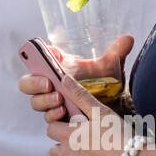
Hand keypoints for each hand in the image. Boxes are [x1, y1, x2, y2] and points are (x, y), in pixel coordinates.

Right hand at [18, 36, 133, 123]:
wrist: (111, 109)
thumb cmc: (104, 83)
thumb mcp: (109, 67)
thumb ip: (116, 53)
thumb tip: (128, 39)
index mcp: (57, 65)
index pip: (38, 56)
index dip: (37, 55)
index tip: (49, 56)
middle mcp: (49, 83)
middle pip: (27, 82)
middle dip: (33, 83)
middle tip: (48, 84)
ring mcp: (50, 101)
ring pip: (35, 101)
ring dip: (44, 101)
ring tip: (60, 101)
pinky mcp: (56, 116)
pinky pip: (47, 117)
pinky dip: (53, 115)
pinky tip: (64, 113)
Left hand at [42, 70, 126, 155]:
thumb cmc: (121, 138)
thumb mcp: (101, 112)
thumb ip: (80, 96)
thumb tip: (63, 79)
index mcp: (68, 136)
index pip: (51, 128)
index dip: (62, 126)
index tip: (76, 128)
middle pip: (54, 150)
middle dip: (65, 146)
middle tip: (86, 144)